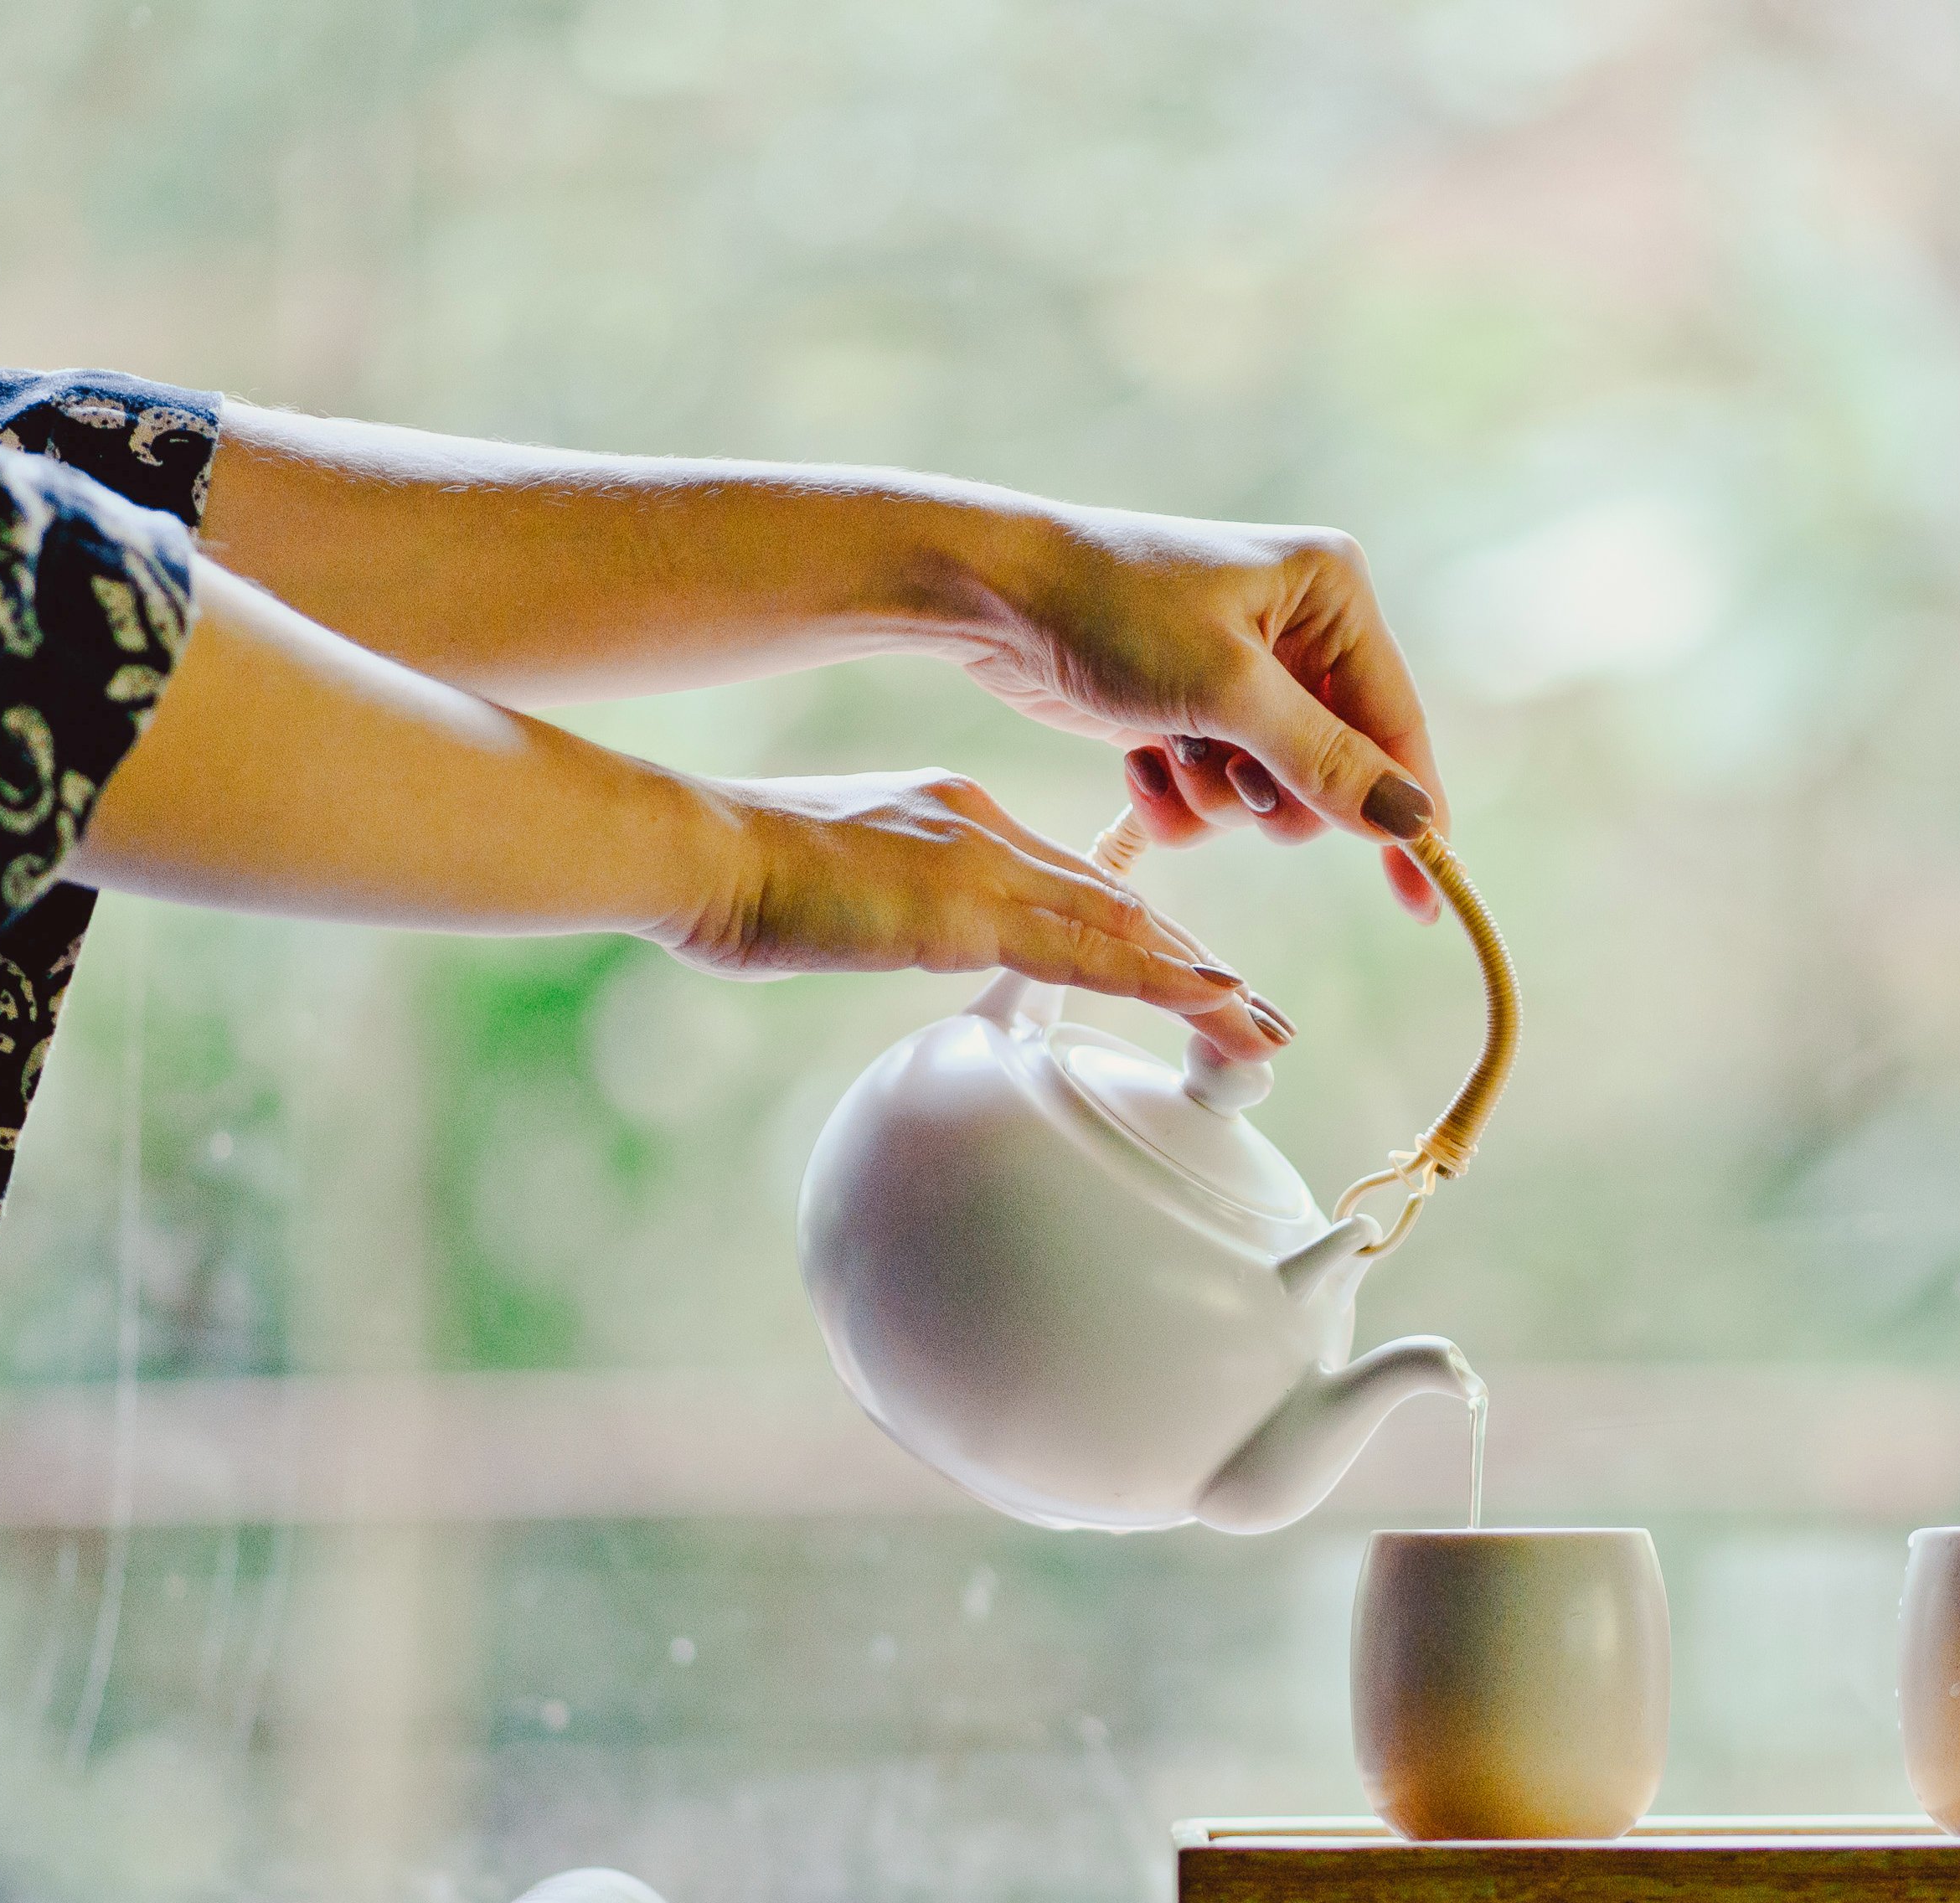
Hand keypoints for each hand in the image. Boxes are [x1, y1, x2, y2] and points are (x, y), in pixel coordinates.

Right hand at [664, 769, 1288, 1057]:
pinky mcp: (969, 912)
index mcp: (957, 817)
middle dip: (1187, 958)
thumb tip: (902, 928)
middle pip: (1113, 901)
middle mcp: (988, 831)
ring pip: (1122, 928)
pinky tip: (1215, 1005)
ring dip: (1202, 982)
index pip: (1066, 876)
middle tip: (1253, 1006)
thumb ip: (886, 904)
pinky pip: (1089, 955)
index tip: (1182, 959)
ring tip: (1262, 1029)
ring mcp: (984, 867)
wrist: (697, 849)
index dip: (1132, 923)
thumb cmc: (733, 872)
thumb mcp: (832, 884)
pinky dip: (1162, 981)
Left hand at [953, 506, 1449, 919]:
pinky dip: (1178, 795)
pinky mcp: (1195, 708)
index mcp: (1333, 593)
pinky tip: (1136, 760)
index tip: (1426, 897)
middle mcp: (1302, 628)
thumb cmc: (1109, 612)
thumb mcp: (1226, 692)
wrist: (991, 596)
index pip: (1397, 725)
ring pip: (1271, 794)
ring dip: (1213, 794)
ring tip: (1161, 748)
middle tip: (1220, 769)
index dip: (1408, 813)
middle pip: (1336, 773)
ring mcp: (1247, 671)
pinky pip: (1218, 792)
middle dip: (1270, 793)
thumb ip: (1325, 761)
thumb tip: (1413, 819)